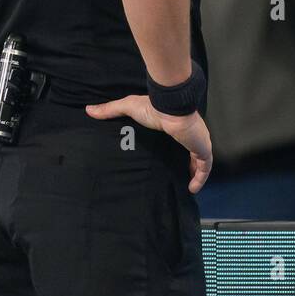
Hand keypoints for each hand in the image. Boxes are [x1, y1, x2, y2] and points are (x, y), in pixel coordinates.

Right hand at [85, 95, 213, 192]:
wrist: (170, 106)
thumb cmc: (153, 107)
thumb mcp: (128, 107)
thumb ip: (111, 110)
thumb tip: (89, 109)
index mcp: (177, 124)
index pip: (180, 139)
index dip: (179, 149)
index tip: (172, 159)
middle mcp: (191, 134)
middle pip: (193, 152)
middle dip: (190, 164)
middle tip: (181, 176)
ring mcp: (198, 141)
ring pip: (201, 162)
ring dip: (197, 174)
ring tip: (188, 187)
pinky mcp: (202, 148)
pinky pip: (205, 167)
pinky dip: (200, 178)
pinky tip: (192, 189)